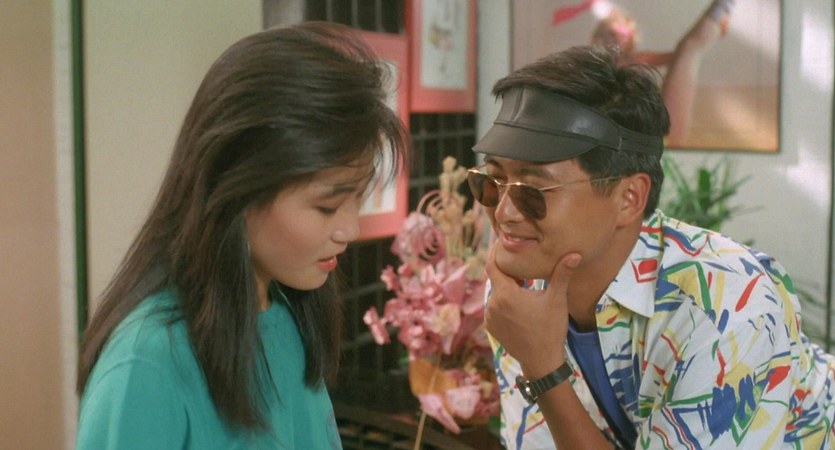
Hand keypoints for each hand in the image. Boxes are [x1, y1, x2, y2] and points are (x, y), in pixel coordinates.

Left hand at [484, 244, 580, 378]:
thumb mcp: (556, 300)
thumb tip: (574, 254)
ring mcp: (490, 317)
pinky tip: (519, 304)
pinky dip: (504, 302)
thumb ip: (561, 274)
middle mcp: (492, 304)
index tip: (500, 241)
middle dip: (508, 272)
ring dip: (507, 288)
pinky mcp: (491, 327)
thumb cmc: (550, 329)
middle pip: (497, 279)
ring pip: (496, 294)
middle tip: (521, 263)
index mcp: (505, 294)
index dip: (495, 252)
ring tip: (522, 283)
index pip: (492, 265)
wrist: (541, 361)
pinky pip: (495, 307)